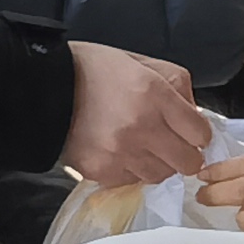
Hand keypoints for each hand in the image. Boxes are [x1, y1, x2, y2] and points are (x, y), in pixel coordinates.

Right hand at [61, 41, 207, 185]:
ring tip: (145, 147)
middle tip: (175, 145)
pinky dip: (133, 170)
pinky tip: (121, 152)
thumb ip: (176, 84)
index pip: (200, 132)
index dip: (200, 133)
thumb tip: (195, 113)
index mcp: (154, 94)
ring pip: (162, 176)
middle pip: (188, 162)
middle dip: (187, 154)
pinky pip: (133, 181)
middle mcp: (141, 127)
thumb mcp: (140, 62)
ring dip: (160, 164)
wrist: (43, 89)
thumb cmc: (93, 70)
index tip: (192, 131)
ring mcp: (121, 154)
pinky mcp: (102, 172)